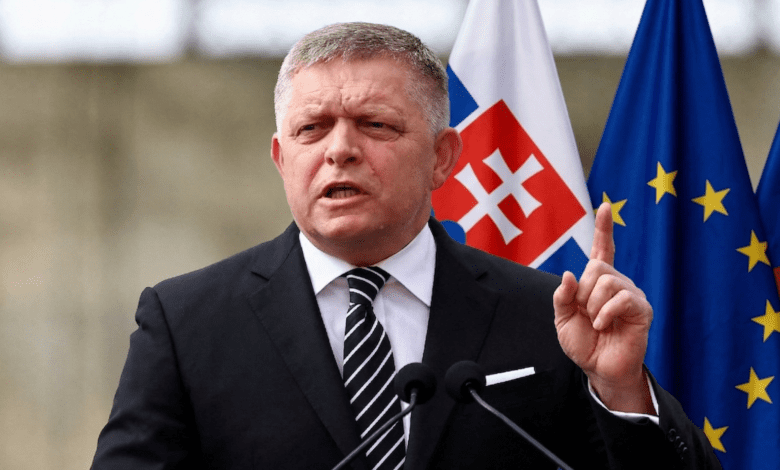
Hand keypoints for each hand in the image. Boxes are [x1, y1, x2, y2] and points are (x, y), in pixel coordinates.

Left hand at [553, 202, 653, 413]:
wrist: (598, 369)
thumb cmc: (583, 343)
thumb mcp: (562, 319)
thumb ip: (561, 297)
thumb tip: (570, 274)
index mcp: (597, 282)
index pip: (601, 249)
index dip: (603, 228)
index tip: (606, 206)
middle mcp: (617, 283)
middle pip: (596, 267)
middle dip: (583, 292)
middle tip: (586, 313)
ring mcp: (631, 294)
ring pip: (607, 281)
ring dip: (593, 305)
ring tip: (597, 323)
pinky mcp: (642, 309)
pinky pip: (622, 298)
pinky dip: (605, 313)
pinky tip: (603, 325)